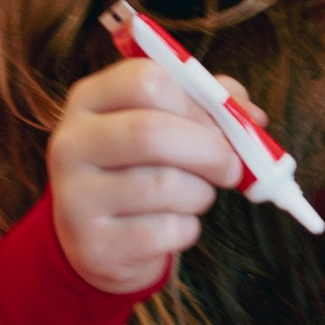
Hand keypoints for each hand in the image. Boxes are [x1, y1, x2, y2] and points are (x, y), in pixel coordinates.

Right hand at [47, 58, 246, 294]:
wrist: (97, 238)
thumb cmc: (140, 167)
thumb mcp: (162, 123)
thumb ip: (207, 105)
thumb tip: (253, 116)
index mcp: (88, 100)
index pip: (145, 80)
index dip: (196, 103)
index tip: (220, 125)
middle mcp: (71, 144)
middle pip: (151, 132)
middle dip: (209, 150)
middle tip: (232, 167)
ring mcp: (75, 197)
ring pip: (165, 185)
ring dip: (201, 193)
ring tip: (196, 195)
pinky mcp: (93, 244)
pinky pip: (165, 230)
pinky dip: (187, 228)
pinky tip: (175, 224)